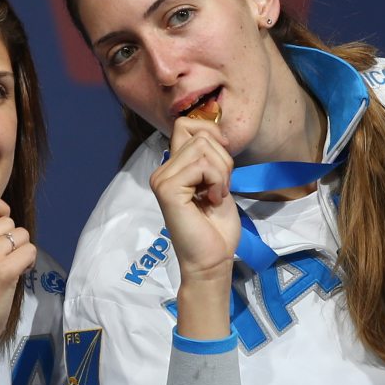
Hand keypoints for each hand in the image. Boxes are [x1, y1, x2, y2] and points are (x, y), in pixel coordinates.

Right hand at [0, 194, 35, 366]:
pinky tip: (19, 273)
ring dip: (22, 250)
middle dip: (12, 238)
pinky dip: (29, 261)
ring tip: (10, 267)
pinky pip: (29, 251)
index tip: (2, 222)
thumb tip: (2, 219)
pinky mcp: (4, 271)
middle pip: (8, 221)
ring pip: (21, 235)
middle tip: (4, 258)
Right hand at [151, 111, 239, 339]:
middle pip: (199, 134)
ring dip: (221, 172)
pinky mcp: (167, 189)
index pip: (186, 124)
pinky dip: (217, 181)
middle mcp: (162, 170)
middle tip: (220, 188)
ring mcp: (162, 179)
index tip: (222, 164)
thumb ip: (209, 156)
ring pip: (202, 148)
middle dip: (222, 159)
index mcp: (172, 167)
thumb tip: (214, 128)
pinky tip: (212, 200)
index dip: (211, 134)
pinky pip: (202, 165)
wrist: (212, 260)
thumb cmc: (216, 227)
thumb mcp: (217, 182)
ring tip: (215, 196)